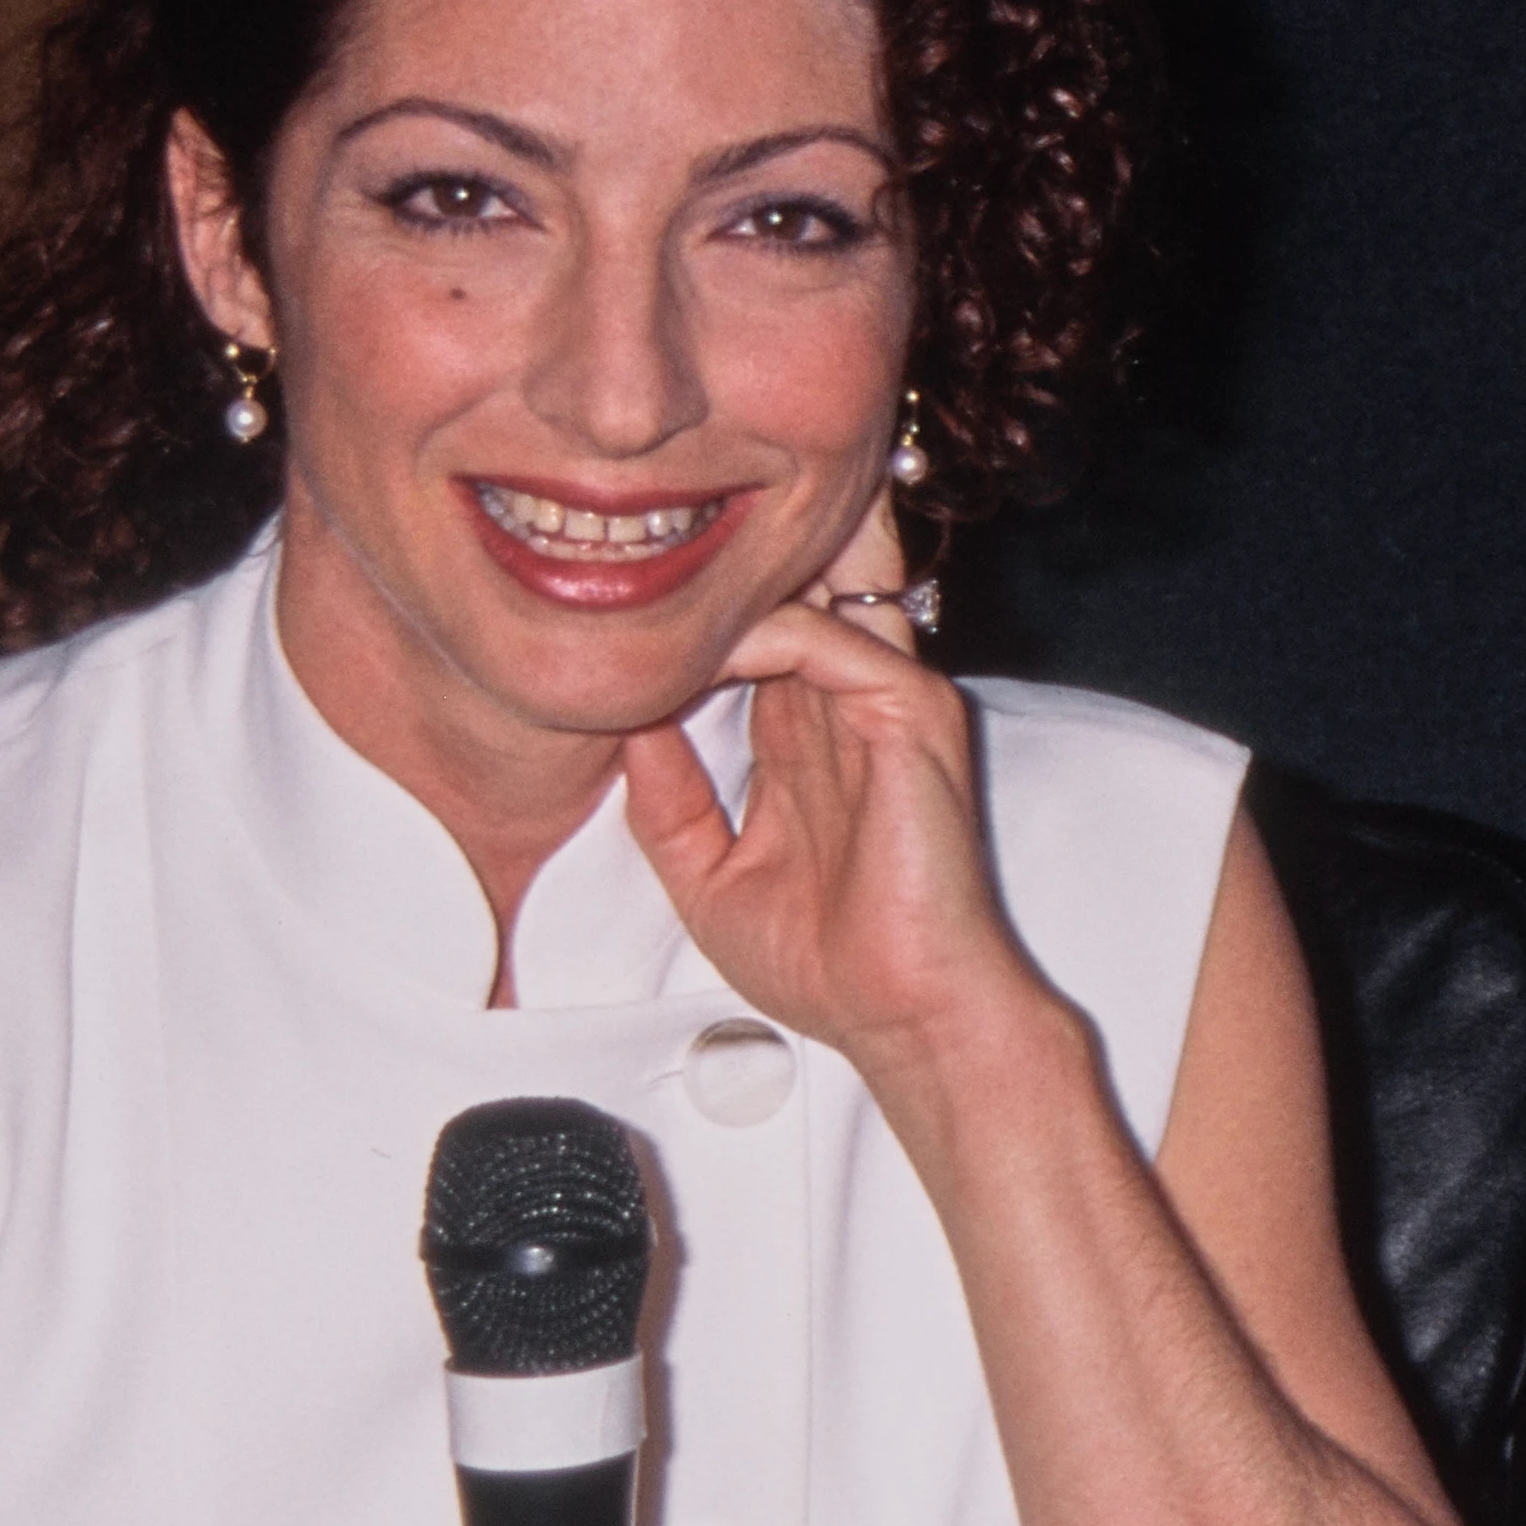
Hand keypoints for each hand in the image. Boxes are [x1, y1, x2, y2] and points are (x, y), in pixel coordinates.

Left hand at [619, 503, 1056, 1083]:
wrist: (901, 1015)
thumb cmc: (830, 966)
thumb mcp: (708, 878)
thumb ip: (669, 802)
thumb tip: (622, 726)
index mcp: (816, 737)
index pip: (761, 633)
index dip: (694, 609)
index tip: (614, 601)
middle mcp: (856, 704)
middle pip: (807, 584)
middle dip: (736, 547)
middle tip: (654, 511)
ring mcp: (890, 701)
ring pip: (823, 588)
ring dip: (734, 580)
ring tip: (655, 582)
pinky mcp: (911, 711)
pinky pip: (827, 637)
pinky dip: (759, 633)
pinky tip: (698, 655)